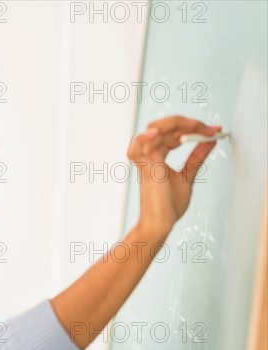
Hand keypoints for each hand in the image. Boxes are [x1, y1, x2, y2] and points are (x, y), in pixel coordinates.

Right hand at [126, 115, 220, 237]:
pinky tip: (156, 132)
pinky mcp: (145, 169)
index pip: (173, 132)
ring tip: (194, 125)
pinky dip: (144, 138)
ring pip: (153, 130)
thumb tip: (210, 140)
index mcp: (157, 155)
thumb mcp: (188, 175)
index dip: (194, 128)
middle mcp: (149, 155)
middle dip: (189, 124)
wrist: (161, 223)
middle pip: (164, 127)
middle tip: (209, 128)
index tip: (214, 130)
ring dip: (174, 124)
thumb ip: (196, 157)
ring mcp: (146, 160)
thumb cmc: (168, 204)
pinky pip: (138, 147)